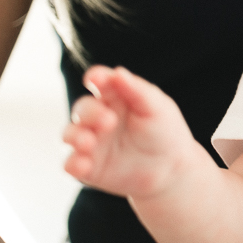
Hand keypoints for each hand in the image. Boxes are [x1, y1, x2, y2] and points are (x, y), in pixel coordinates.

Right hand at [62, 66, 195, 198]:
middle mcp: (98, 117)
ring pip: (70, 134)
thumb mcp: (157, 107)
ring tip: (88, 142)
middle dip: (90, 112)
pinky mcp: (89, 167)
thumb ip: (137, 90)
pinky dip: (73, 164)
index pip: (100, 82)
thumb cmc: (164, 131)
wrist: (171, 169)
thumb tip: (117, 72)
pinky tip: (83, 164)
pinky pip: (71, 165)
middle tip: (109, 121)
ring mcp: (91, 142)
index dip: (95, 77)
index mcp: (115, 97)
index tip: (95, 78)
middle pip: (83, 108)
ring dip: (75, 136)